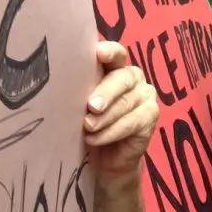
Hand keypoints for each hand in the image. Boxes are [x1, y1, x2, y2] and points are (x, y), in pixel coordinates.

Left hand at [84, 42, 158, 181]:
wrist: (104, 159)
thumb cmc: (87, 125)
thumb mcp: (78, 106)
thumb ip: (77, 93)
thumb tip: (59, 88)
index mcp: (113, 68)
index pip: (116, 54)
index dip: (110, 52)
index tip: (99, 53)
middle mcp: (133, 78)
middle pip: (123, 78)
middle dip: (106, 92)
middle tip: (91, 106)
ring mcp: (146, 96)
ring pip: (127, 102)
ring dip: (105, 117)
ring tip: (87, 128)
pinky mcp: (152, 117)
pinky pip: (133, 122)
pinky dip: (112, 132)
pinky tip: (95, 139)